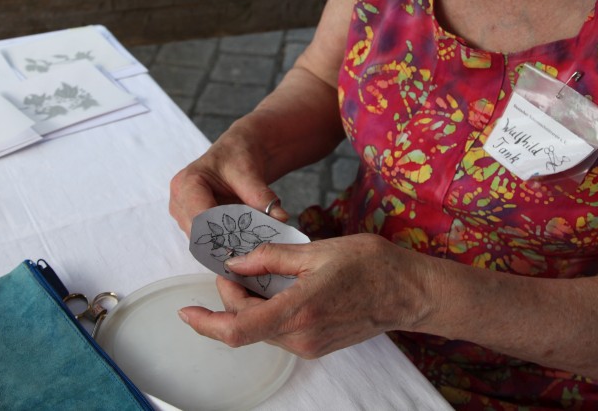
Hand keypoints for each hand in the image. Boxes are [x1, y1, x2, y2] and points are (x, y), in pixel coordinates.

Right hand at [169, 127, 287, 233]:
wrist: (238, 152)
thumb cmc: (238, 155)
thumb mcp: (250, 173)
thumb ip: (262, 196)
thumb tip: (281, 217)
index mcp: (188, 183)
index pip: (199, 219)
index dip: (221, 234)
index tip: (245, 244)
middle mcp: (179, 200)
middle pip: (198, 233)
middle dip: (224, 241)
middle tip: (250, 248)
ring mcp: (183, 213)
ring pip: (202, 239)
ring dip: (224, 243)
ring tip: (247, 243)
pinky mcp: (191, 221)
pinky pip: (206, 238)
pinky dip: (223, 241)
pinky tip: (241, 241)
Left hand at [177, 234, 431, 357]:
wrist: (411, 292)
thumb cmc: (372, 265)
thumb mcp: (318, 250)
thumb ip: (272, 258)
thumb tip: (236, 262)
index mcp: (298, 311)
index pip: (237, 329)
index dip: (205, 323)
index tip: (185, 311)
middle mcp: (300, 337)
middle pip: (245, 327)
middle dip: (229, 299)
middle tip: (234, 266)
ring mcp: (310, 346)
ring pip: (261, 330)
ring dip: (248, 305)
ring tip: (256, 272)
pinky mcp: (317, 346)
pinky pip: (279, 332)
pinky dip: (267, 311)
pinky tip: (276, 287)